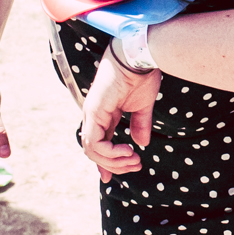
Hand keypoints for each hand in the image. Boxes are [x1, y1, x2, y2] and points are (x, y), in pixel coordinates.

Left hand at [80, 49, 160, 180]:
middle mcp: (93, 115)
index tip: (111, 178)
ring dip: (114, 161)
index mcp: (104, 114)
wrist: (140, 56)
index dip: (104, 162)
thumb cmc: (142, 75)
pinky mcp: (94, 111)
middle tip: (135, 165)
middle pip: (93, 151)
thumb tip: (141, 144)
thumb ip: (140, 125)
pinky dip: (110, 153)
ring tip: (134, 159)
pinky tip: (127, 150)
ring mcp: (91, 113)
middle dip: (114, 165)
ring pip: (91, 150)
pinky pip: (95, 142)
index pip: (98, 143)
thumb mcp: (142, 106)